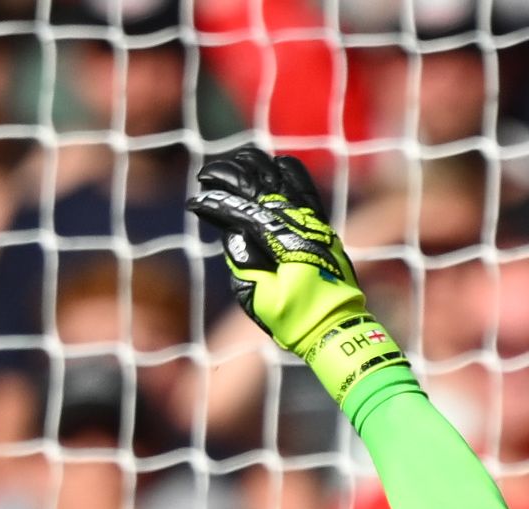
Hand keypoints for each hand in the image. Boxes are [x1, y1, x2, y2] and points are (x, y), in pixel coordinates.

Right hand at [188, 147, 407, 402]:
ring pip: (280, 177)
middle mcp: (297, 223)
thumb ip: (244, 262)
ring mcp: (310, 219)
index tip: (195, 202)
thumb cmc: (294, 317)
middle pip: (258, 185)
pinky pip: (304, 186)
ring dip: (253, 165)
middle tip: (205, 177)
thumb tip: (234, 231)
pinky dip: (287, 170)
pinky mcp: (319, 222)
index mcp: (280, 241)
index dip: (216, 204)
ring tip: (232, 163)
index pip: (242, 211)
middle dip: (228, 175)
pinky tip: (271, 163)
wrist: (333, 324)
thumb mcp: (260, 298)